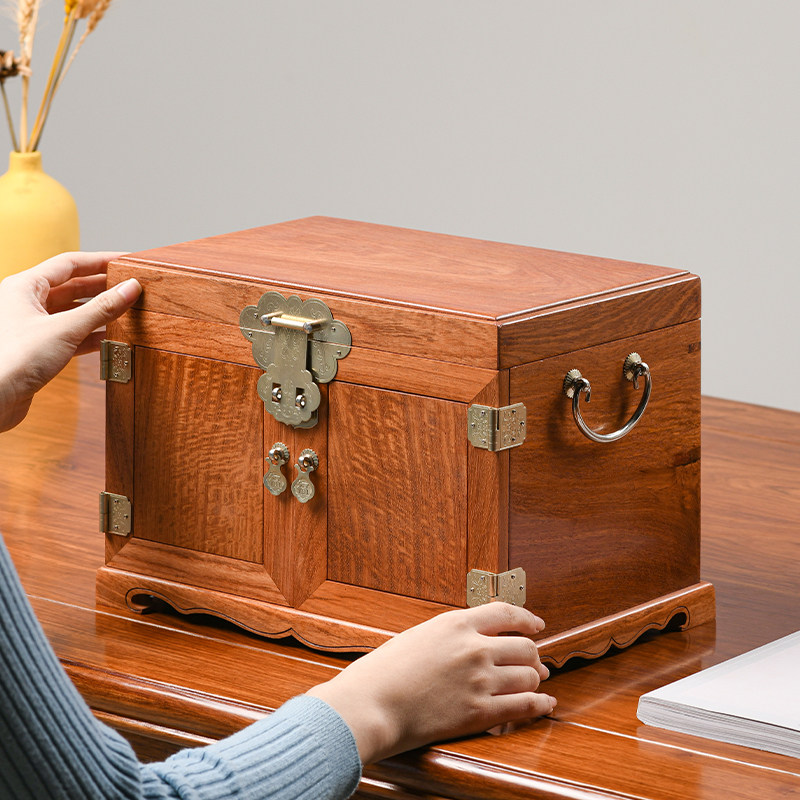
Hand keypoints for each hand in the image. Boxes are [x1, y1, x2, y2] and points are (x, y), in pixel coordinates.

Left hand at [0, 252, 140, 431]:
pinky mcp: (39, 349)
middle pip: (72, 287)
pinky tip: (110, 337)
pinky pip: (71, 334)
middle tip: (130, 287)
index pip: (69, 263)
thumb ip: (101, 308)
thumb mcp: (65, 329)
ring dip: (99, 312)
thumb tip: (129, 289)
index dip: (100, 260)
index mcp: (25, 287)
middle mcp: (26, 303)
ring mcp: (33, 327)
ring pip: (73, 312)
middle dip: (102, 287)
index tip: (125, 262)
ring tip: (125, 311)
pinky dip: (91, 334)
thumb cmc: (13, 359)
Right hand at [307, 603, 555, 763]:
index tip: (536, 625)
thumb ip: (451, 635)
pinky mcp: (479, 712)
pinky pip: (524, 706)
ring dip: (536, 680)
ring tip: (537, 683)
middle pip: (525, 647)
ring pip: (528, 676)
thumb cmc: (384, 672)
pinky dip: (540, 706)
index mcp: (456, 624)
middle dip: (534, 656)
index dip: (527, 619)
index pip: (506, 613)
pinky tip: (545, 705)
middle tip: (537, 662)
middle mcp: (474, 648)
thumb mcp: (420, 636)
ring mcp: (480, 680)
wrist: (371, 704)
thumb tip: (474, 638)